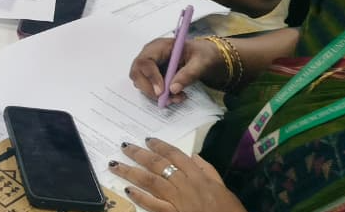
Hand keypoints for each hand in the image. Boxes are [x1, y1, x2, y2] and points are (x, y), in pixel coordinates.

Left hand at [110, 139, 246, 211]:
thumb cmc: (229, 210)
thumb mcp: (223, 188)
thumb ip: (209, 171)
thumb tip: (194, 156)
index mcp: (198, 176)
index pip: (175, 155)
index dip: (160, 146)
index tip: (147, 139)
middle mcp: (184, 184)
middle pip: (157, 164)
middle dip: (139, 154)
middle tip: (124, 146)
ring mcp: (176, 199)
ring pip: (150, 181)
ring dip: (130, 172)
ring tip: (115, 164)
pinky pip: (152, 204)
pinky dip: (139, 196)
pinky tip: (127, 190)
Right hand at [130, 37, 225, 103]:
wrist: (203, 57)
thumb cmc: (202, 55)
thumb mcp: (201, 62)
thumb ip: (189, 74)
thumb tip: (173, 89)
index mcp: (159, 46)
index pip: (145, 61)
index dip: (151, 77)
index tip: (162, 91)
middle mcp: (150, 55)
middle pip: (137, 73)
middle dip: (149, 89)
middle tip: (167, 99)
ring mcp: (149, 65)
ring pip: (141, 82)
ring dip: (155, 94)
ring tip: (177, 98)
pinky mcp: (152, 75)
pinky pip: (148, 87)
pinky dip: (159, 95)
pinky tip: (175, 96)